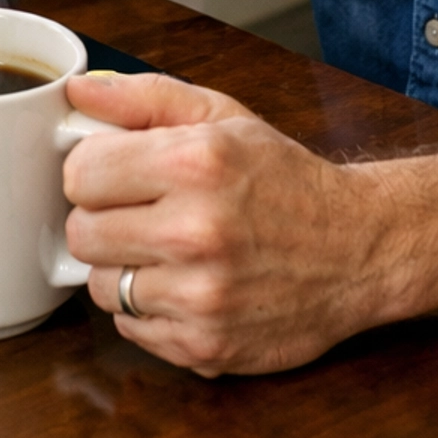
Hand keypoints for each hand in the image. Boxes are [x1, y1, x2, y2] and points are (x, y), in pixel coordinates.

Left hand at [60, 71, 386, 375]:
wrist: (359, 249)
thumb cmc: (285, 180)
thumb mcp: (223, 117)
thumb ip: (144, 98)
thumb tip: (77, 90)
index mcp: (195, 164)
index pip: (80, 174)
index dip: (93, 172)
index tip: (116, 174)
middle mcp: (196, 232)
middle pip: (82, 234)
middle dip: (103, 220)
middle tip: (140, 213)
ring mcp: (201, 298)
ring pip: (99, 287)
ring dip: (123, 269)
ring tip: (167, 252)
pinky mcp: (205, 347)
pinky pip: (131, 329)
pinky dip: (149, 310)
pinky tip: (186, 286)